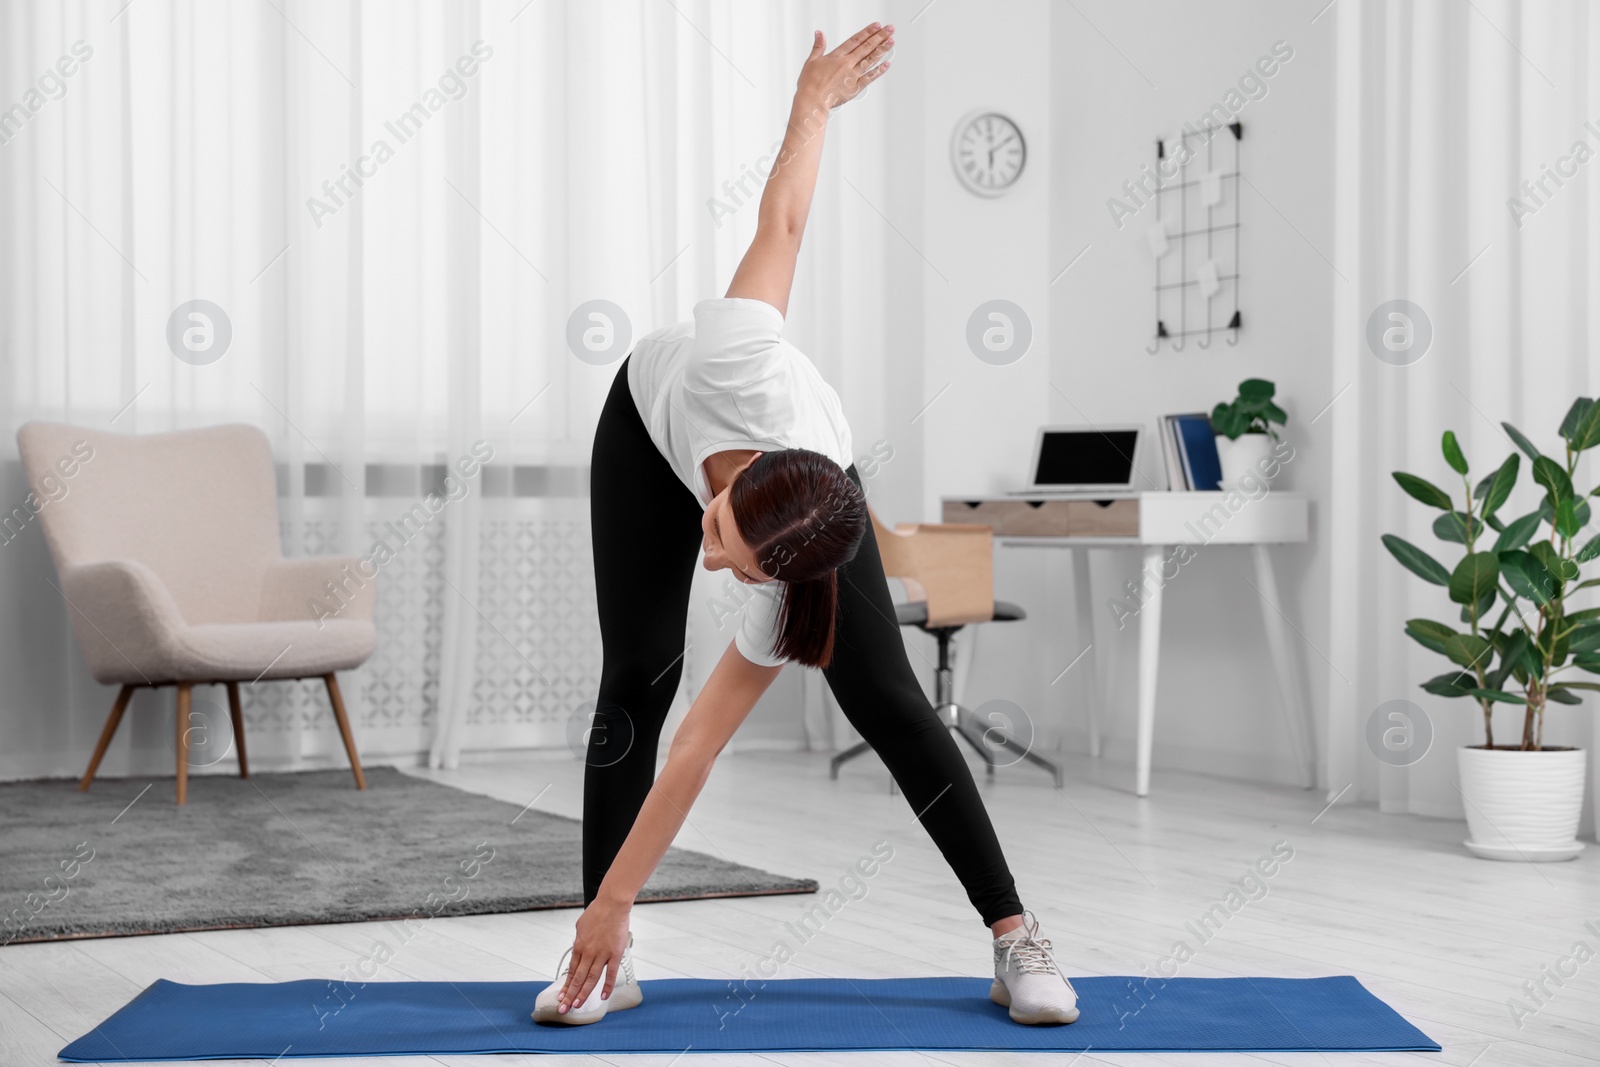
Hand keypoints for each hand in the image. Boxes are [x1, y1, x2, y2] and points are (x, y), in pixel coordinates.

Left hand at [556, 896, 630, 1013]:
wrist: (612, 904)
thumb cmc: (597, 912)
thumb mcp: (580, 926)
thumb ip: (579, 939)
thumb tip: (578, 947)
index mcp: (579, 946)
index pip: (571, 971)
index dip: (566, 985)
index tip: (561, 997)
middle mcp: (588, 953)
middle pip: (578, 978)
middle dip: (570, 995)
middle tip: (564, 1008)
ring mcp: (602, 954)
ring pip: (591, 979)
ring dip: (583, 993)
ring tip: (577, 1005)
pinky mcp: (615, 953)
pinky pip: (610, 973)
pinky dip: (607, 986)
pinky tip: (603, 996)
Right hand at [796, 22, 893, 110]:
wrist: (812, 100)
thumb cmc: (809, 84)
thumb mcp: (811, 61)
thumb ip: (818, 46)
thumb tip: (819, 33)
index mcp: (836, 56)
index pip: (855, 40)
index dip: (867, 32)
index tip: (877, 25)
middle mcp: (846, 63)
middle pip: (866, 47)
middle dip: (879, 37)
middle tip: (890, 29)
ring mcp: (852, 75)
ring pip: (870, 60)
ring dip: (882, 50)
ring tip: (891, 42)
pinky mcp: (855, 88)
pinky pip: (869, 77)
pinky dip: (879, 71)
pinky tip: (887, 64)